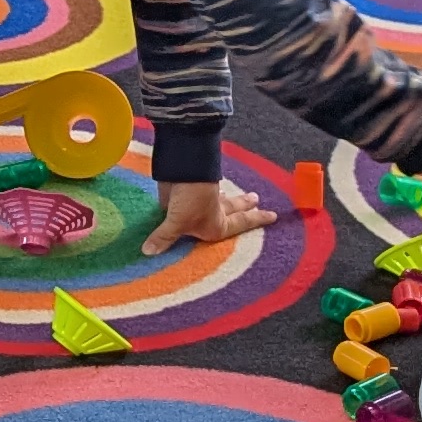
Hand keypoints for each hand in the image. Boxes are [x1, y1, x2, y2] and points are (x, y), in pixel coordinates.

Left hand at [145, 175, 263, 254]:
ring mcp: (201, 201)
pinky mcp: (188, 193)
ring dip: (228, 199)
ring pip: (219, 201)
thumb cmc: (190, 199)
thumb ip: (165, 237)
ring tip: (235, 196)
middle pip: (234, 210)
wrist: (182, 169)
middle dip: (246, 207)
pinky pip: (198, 200)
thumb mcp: (178, 221)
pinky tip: (203, 196)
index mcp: (218, 224)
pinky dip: (202, 197)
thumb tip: (148, 252)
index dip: (256, 221)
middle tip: (257, 200)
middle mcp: (213, 213)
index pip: (241, 224)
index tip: (273, 216)